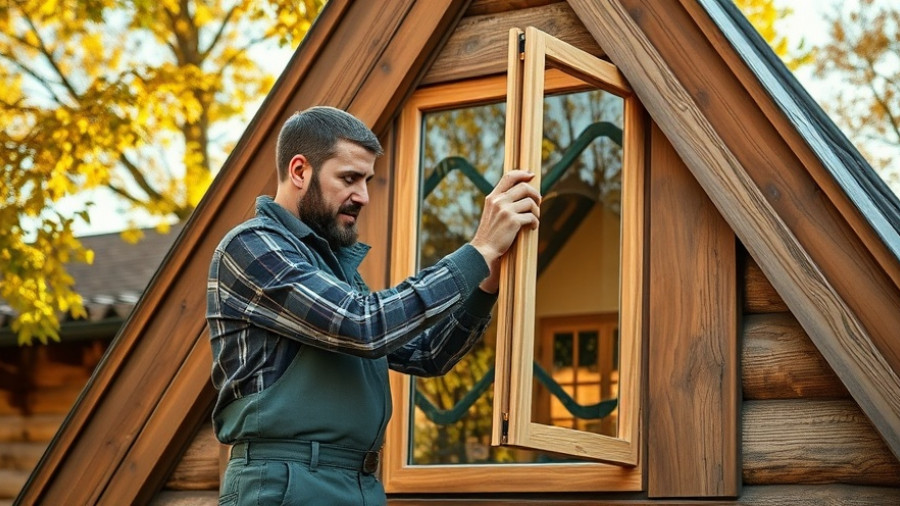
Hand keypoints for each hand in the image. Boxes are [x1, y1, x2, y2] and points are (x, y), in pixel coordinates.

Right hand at [471, 170, 540, 290]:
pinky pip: (532, 217)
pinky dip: (535, 222)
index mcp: (492, 197)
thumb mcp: (492, 212)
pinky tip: (533, 227)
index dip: (522, 173)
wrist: (483, 250)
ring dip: (537, 211)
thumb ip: (502, 202)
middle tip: (539, 202)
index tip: (531, 175)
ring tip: (535, 218)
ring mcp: (505, 210)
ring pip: (530, 202)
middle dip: (535, 194)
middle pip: (524, 187)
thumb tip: (522, 193)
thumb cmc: (490, 233)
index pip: (508, 176)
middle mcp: (498, 201)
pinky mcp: (513, 221)